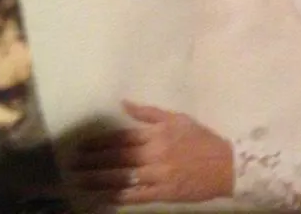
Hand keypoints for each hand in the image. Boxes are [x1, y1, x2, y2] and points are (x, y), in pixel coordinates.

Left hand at [70, 100, 233, 203]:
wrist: (227, 165)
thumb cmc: (202, 140)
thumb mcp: (178, 119)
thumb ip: (149, 113)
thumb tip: (123, 103)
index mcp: (159, 134)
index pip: (122, 138)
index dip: (100, 143)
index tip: (82, 146)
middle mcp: (156, 154)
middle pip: (118, 158)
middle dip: (93, 161)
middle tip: (73, 163)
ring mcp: (159, 176)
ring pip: (123, 178)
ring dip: (99, 180)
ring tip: (80, 180)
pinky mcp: (163, 193)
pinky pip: (136, 196)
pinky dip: (118, 197)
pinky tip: (102, 197)